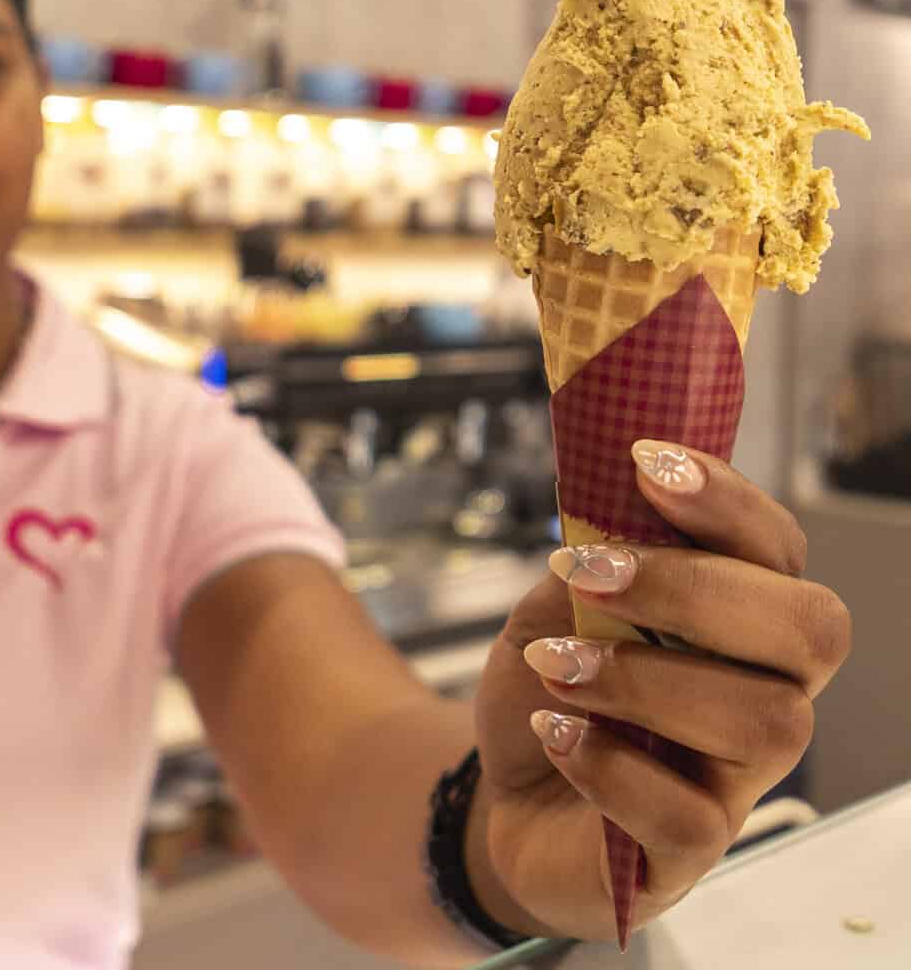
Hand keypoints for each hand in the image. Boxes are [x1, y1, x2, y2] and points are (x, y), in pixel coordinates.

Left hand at [470, 441, 851, 942]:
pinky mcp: (689, 852)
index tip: (644, 463)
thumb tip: (608, 514)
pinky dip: (610, 766)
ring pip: (764, 721)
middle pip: (809, 630)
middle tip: (586, 574)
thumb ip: (589, 560)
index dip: (726, 501)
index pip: (777, 549)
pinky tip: (555, 736)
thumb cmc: (548, 688)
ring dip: (643, 677)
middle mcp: (761, 693)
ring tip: (555, 668)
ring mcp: (734, 778)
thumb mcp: (552, 607)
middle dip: (693, 587)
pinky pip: (690, 817)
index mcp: (736, 619)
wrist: (505, 790)